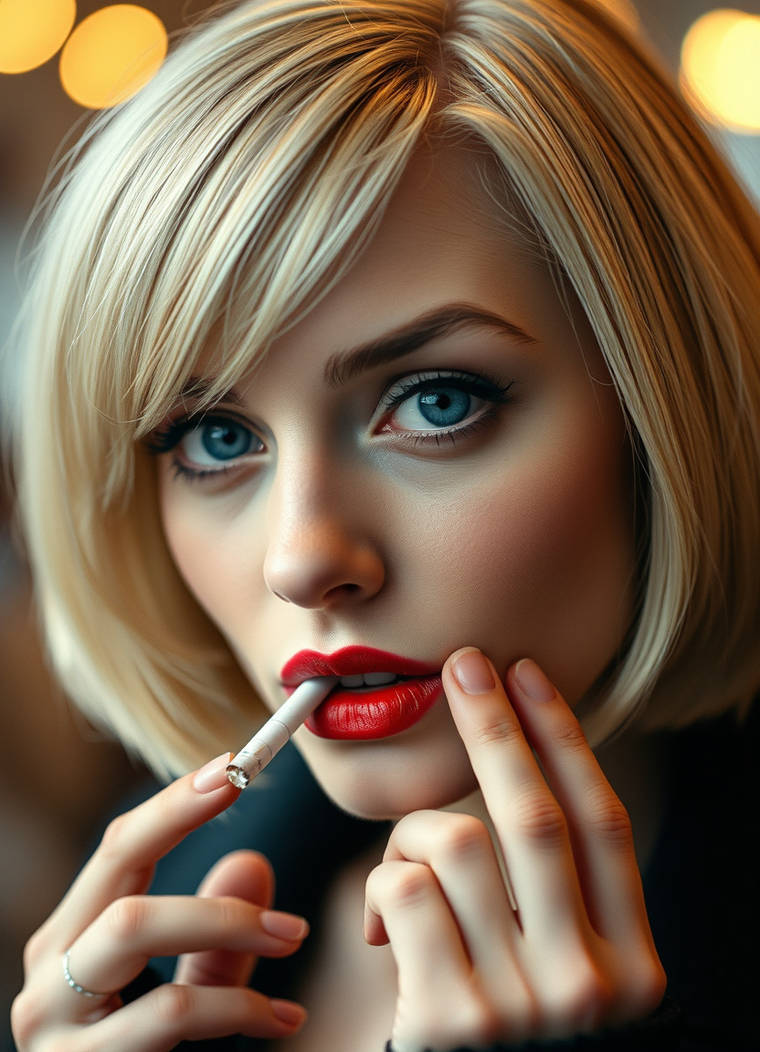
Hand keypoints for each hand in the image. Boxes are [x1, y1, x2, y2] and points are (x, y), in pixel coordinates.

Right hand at [12, 752, 308, 1050]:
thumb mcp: (185, 996)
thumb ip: (213, 943)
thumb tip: (251, 863)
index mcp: (70, 942)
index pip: (120, 849)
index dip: (178, 803)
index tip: (236, 767)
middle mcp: (50, 976)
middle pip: (121, 877)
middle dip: (195, 840)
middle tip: (264, 814)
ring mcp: (55, 1028)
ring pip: (136, 931)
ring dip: (227, 923)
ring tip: (293, 936)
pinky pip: (170, 1013)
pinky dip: (239, 1008)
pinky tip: (285, 1019)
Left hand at [364, 649, 666, 1051]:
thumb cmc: (503, 1032)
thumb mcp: (554, 968)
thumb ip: (549, 891)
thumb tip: (511, 761)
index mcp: (632, 964)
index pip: (602, 823)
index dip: (565, 739)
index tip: (530, 675)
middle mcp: (591, 984)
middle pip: (534, 816)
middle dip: (495, 725)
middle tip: (465, 664)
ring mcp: (523, 1005)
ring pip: (458, 843)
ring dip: (415, 836)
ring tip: (408, 878)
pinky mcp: (452, 1018)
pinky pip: (406, 889)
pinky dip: (384, 888)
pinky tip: (387, 934)